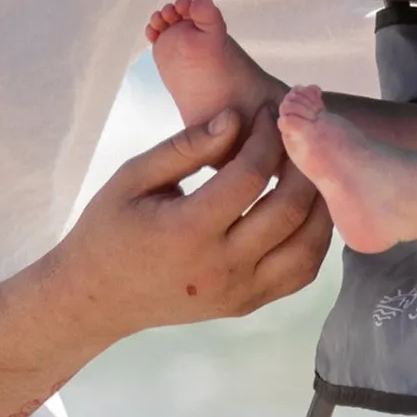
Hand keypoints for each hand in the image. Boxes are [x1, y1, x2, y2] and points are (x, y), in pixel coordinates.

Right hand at [46, 105, 331, 336]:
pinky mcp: (248, 304)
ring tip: (311, 165)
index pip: (249, 176)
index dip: (266, 137)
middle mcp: (220, 268)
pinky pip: (301, 272)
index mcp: (186, 232)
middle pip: (289, 210)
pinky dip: (315, 237)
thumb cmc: (108, 229)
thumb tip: (235, 118)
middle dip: (303, 163)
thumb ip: (185, 148)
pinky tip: (306, 206)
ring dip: (319, 201)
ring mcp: (239, 292)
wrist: (96, 298)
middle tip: (301, 133)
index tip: (269, 111)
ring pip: (308, 246)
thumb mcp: (132, 178)